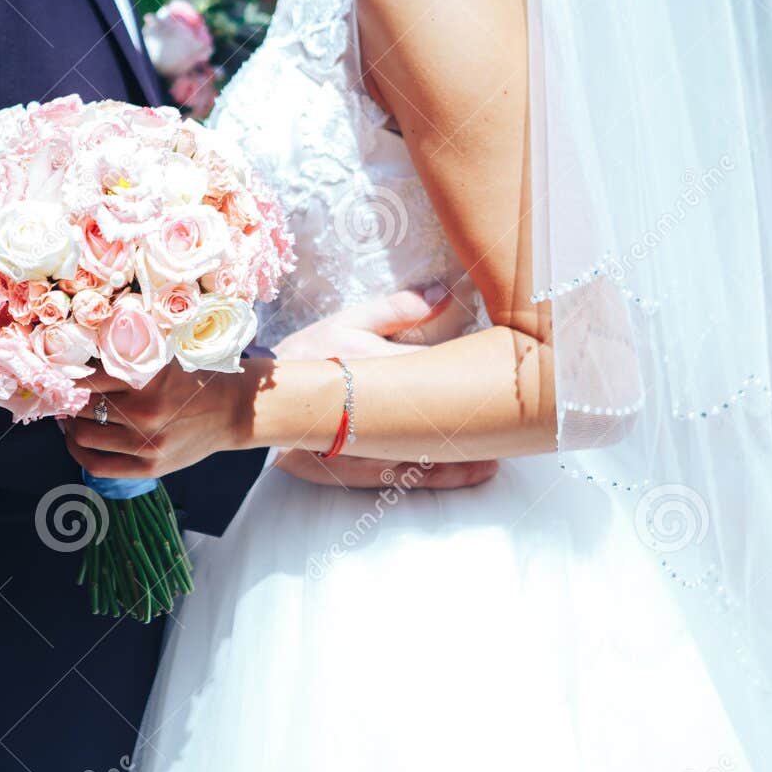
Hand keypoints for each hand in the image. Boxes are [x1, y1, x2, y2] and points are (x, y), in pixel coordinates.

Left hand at [62, 366, 244, 480]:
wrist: (232, 410)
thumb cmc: (194, 378)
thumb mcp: (163, 358)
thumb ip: (126, 356)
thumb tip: (76, 358)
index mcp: (147, 379)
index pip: (86, 378)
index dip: (63, 376)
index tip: (54, 372)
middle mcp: (145, 412)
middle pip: (81, 407)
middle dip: (64, 399)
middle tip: (59, 393)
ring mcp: (147, 444)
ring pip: (83, 436)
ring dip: (68, 424)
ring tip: (67, 414)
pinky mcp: (149, 468)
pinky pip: (97, 466)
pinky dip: (77, 453)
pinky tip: (75, 441)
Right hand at [272, 284, 497, 489]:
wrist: (256, 402)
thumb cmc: (305, 358)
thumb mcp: (345, 322)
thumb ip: (395, 308)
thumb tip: (443, 293)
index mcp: (379, 364)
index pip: (439, 367)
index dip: (475, 370)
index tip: (508, 370)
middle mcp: (374, 407)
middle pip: (438, 416)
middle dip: (477, 422)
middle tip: (515, 427)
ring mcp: (364, 442)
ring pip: (423, 455)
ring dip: (461, 459)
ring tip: (493, 463)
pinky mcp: (352, 468)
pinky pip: (400, 477)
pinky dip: (433, 478)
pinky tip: (461, 476)